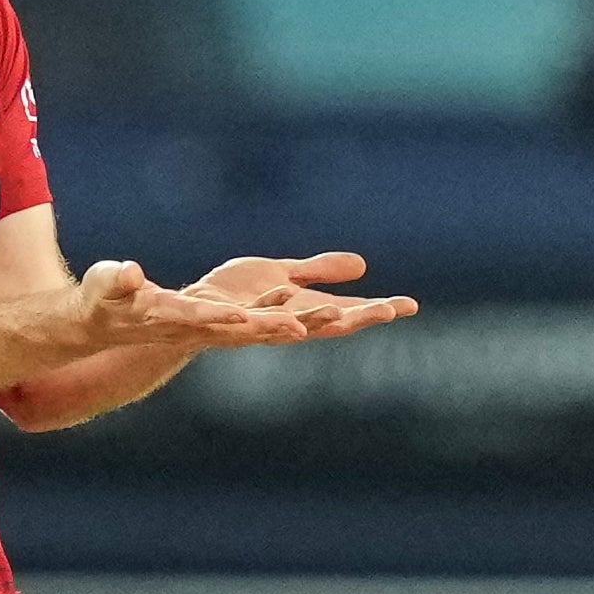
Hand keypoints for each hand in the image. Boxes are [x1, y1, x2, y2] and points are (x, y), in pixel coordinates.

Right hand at [77, 259, 310, 348]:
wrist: (102, 325)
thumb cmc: (99, 302)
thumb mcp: (104, 287)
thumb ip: (117, 280)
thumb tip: (128, 272)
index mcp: (167, 319)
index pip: (201, 319)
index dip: (225, 317)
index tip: (250, 315)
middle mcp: (194, 329)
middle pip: (243, 330)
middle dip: (276, 328)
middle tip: (311, 325)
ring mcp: (206, 328)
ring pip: (255, 327)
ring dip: (287, 322)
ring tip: (329, 315)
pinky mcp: (212, 321)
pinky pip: (250, 318)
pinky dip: (272, 309)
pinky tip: (295, 298)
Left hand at [188, 252, 419, 341]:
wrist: (183, 312)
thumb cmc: (234, 295)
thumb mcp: (283, 275)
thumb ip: (319, 272)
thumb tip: (364, 265)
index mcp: (299, 312)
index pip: (346, 314)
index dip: (376, 311)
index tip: (410, 305)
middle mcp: (281, 324)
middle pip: (326, 324)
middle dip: (357, 318)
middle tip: (390, 312)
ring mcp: (253, 325)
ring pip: (288, 327)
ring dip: (315, 319)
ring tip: (341, 310)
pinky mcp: (221, 319)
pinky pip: (245, 319)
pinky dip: (267, 315)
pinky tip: (288, 302)